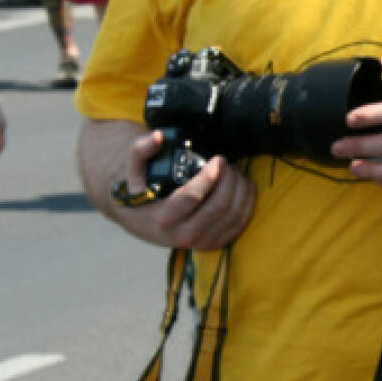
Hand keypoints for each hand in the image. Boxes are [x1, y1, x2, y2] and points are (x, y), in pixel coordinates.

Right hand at [114, 129, 254, 248]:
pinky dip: (247, 202)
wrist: (143, 221)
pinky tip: (244, 186)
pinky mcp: (215, 243)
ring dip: (241, 188)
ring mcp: (201, 242)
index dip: (210, 175)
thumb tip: (158, 137)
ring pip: (234, 214)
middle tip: (227, 164)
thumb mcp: (134, 171)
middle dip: (230, 179)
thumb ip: (141, 150)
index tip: (217, 160)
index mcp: (163, 217)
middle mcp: (182, 235)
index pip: (193, 196)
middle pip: (219, 206)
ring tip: (235, 172)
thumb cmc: (142, 192)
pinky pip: (240, 223)